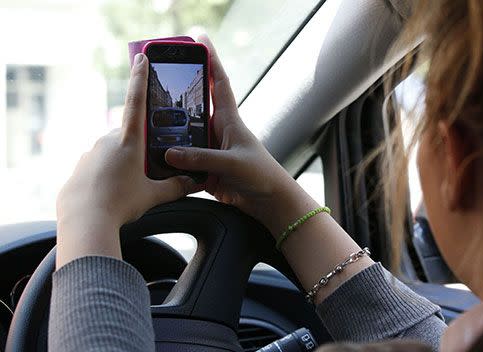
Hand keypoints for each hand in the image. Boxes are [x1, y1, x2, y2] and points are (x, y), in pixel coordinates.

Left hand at [56, 53, 196, 267]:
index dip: (140, 78)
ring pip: (114, 151)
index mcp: (129, 141)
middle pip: (130, 134)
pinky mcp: (81, 166)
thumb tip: (197, 182)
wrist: (84, 221)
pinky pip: (100, 164)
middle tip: (148, 168)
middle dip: (141, 147)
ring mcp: (91, 152)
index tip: (141, 57)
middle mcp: (108, 141)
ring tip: (130, 188)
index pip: (137, 101)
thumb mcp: (154, 195)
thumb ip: (177, 186)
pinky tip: (113, 193)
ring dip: (124, 163)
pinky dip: (109, 174)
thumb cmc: (120, 204)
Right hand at [165, 35, 317, 234]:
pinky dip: (169, 158)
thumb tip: (170, 152)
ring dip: (168, 128)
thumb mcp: (232, 163)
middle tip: (157, 77)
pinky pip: (182, 159)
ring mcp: (209, 149)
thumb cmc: (260, 175)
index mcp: (229, 120)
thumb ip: (202, 158)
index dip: (210, 61)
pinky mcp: (203, 168)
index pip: (218, 83)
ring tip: (145, 118)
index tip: (199, 39)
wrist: (267, 201)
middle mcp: (216, 130)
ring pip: (183, 133)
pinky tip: (153, 156)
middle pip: (193, 105)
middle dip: (177, 90)